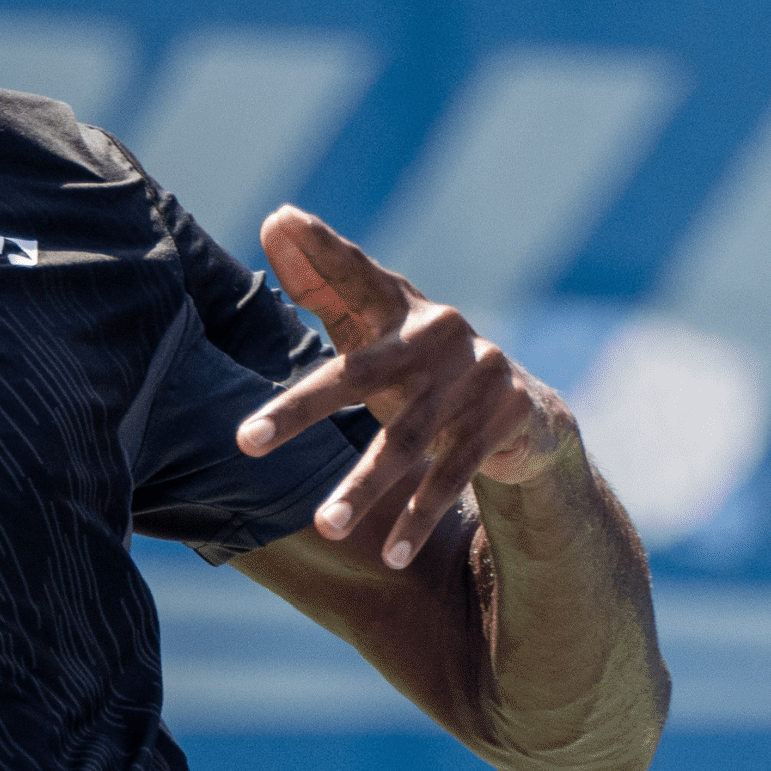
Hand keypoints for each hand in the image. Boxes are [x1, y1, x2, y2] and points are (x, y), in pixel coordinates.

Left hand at [233, 205, 569, 570]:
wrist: (525, 411)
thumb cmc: (419, 367)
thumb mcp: (374, 329)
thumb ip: (322, 284)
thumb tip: (275, 217)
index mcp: (398, 307)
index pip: (351, 274)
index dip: (319, 250)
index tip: (279, 221)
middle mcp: (437, 334)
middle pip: (358, 374)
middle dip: (301, 409)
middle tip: (245, 442)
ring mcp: (476, 376)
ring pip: (408, 440)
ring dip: (364, 485)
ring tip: (324, 527)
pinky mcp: (504, 420)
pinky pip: (454, 475)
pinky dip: (419, 516)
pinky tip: (388, 553)